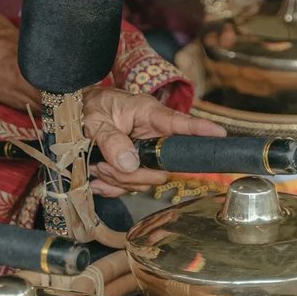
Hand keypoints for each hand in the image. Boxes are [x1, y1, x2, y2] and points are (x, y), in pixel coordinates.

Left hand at [82, 88, 225, 196]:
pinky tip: (98, 179)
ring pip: (146, 181)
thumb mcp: (94, 119)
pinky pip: (131, 188)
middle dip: (132, 174)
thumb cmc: (89, 107)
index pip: (179, 123)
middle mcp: (152, 134)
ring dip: (118, 180)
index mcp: (148, 114)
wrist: (76, 114)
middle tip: (105, 165)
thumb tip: (129, 164)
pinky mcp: (135, 167)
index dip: (200, 130)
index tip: (220, 134)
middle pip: (161, 168)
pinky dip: (111, 187)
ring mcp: (146, 153)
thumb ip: (110, 140)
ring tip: (97, 165)